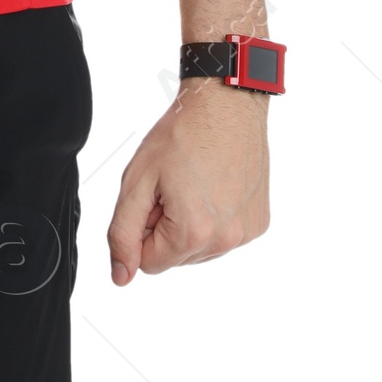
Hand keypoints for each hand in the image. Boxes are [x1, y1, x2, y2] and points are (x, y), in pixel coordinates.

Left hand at [106, 75, 269, 283]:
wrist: (226, 105)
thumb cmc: (182, 134)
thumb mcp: (137, 180)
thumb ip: (123, 233)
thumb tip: (121, 276)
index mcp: (193, 233)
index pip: (149, 262)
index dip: (142, 227)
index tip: (153, 195)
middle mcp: (226, 241)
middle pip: (176, 256)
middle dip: (166, 226)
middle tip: (173, 184)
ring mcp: (246, 233)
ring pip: (200, 249)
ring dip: (190, 223)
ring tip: (194, 182)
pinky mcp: (260, 222)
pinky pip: (225, 235)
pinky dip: (215, 217)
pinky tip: (215, 184)